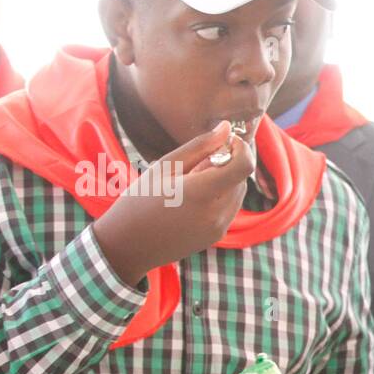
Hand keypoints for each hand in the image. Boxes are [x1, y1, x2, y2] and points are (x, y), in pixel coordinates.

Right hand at [92, 120, 255, 285]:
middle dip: (229, 163)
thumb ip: (199, 146)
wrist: (129, 245)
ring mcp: (219, 227)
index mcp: (201, 192)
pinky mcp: (217, 235)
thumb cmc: (139, 200)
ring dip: (226, 179)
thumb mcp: (165, 166)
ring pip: (238, 192)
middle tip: (199, 161)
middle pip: (241, 177)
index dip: (242, 148)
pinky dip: (221, 195)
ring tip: (192, 181)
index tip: (228, 140)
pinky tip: (194, 197)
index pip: (244, 165)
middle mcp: (216, 213)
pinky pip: (231, 207)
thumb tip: (226, 128)